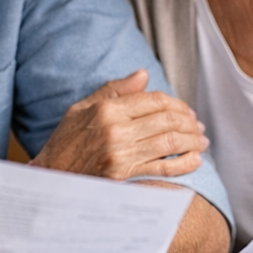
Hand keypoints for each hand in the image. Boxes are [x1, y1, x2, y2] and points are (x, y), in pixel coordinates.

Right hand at [33, 69, 208, 179]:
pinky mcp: (124, 176)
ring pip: (170, 142)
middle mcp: (116, 130)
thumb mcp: (82, 108)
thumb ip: (115, 89)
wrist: (50, 178)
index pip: (154, 100)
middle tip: (199, 127)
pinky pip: (164, 168)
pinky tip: (195, 160)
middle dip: (189, 122)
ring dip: (192, 141)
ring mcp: (121, 154)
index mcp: (107, 109)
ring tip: (202, 142)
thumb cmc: (65, 142)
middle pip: (166, 120)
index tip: (187, 111)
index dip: (177, 104)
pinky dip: (184, 164)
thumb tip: (143, 74)